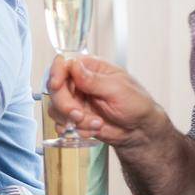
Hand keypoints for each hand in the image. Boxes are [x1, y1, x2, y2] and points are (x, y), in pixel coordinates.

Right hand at [45, 55, 164, 147]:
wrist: (139, 130)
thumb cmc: (136, 104)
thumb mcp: (118, 89)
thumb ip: (93, 79)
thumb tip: (74, 65)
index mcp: (91, 68)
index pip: (64, 63)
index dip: (56, 73)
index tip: (56, 85)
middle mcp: (79, 82)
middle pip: (55, 88)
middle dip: (65, 104)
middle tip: (79, 115)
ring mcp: (75, 100)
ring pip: (55, 107)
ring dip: (72, 120)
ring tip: (95, 123)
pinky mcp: (73, 117)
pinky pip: (60, 123)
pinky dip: (74, 129)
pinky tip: (92, 129)